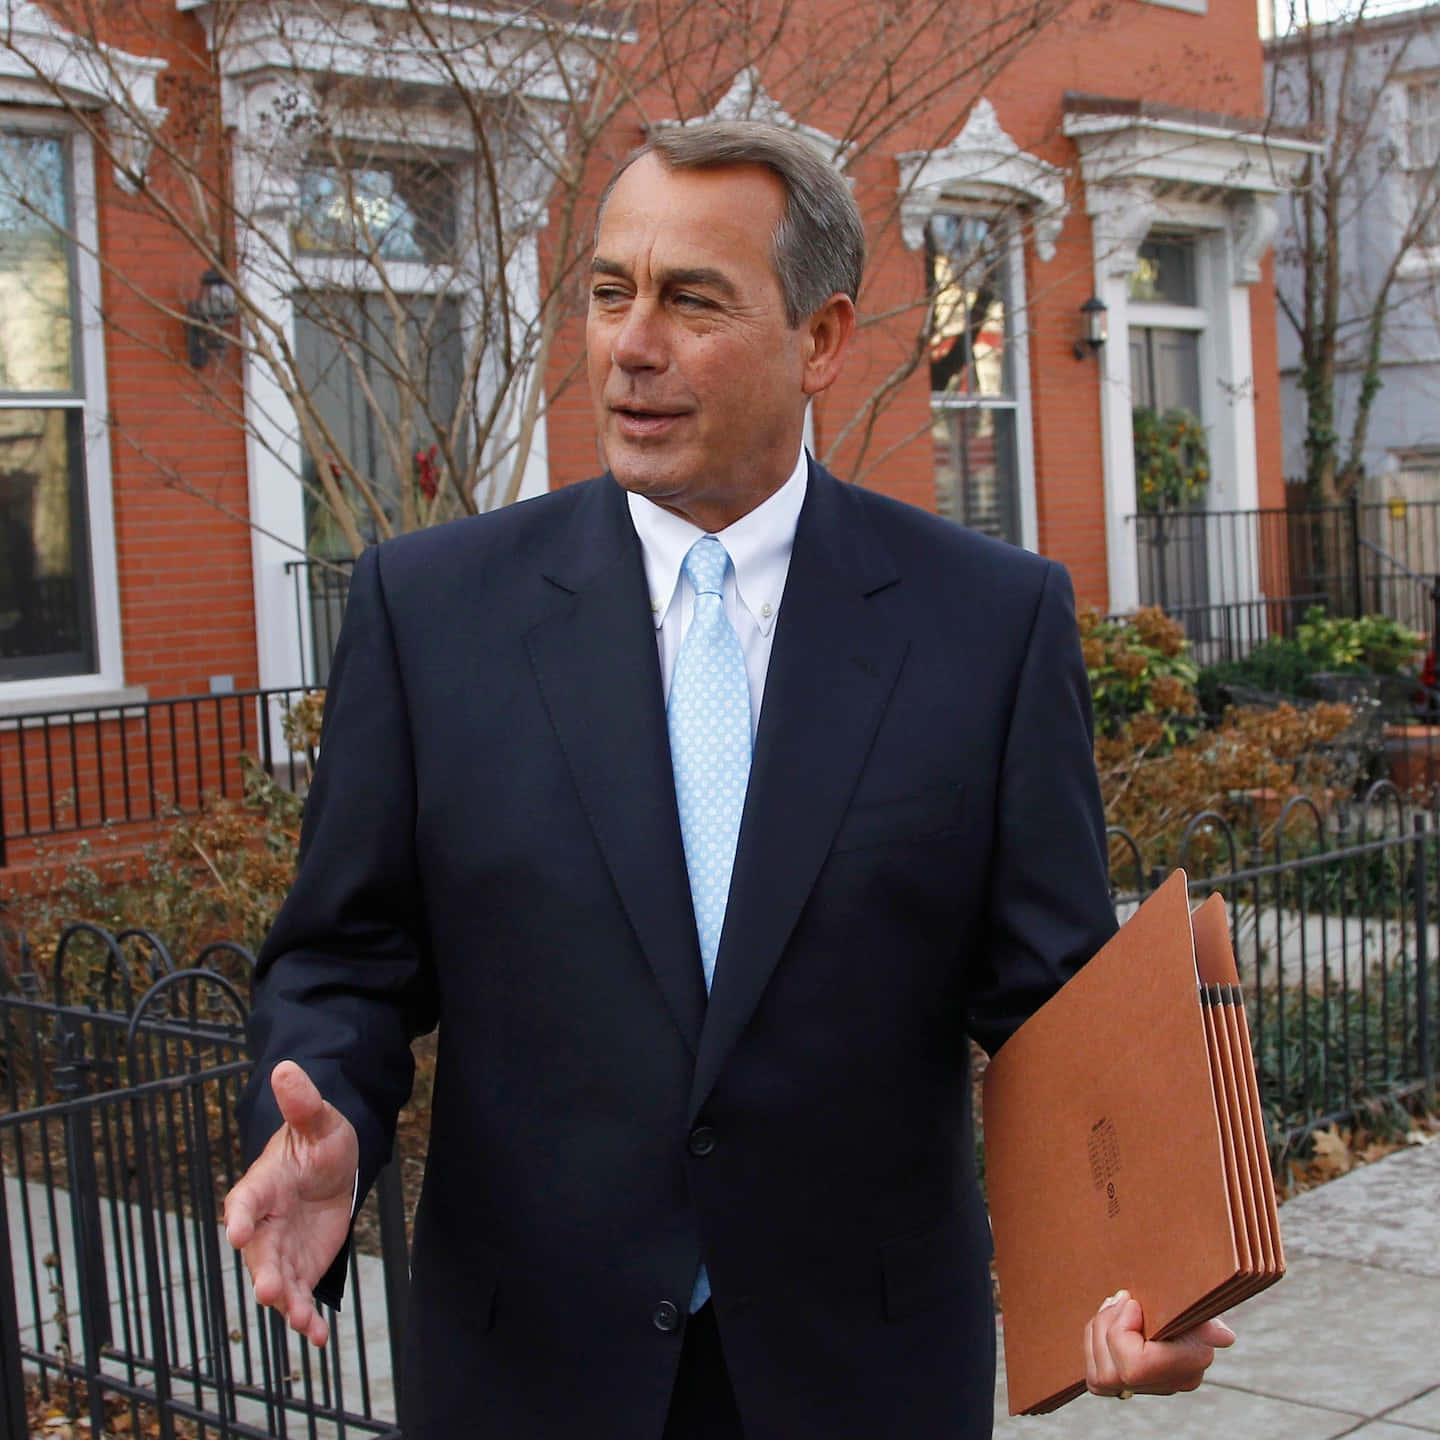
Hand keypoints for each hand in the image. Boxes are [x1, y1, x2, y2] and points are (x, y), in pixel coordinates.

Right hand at [223, 1060, 359, 1346]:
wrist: (330, 1164)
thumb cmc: (317, 1140)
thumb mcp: (317, 1120)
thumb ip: (302, 1102)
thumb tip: (285, 1067)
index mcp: (260, 1186)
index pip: (244, 1201)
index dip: (241, 1216)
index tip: (238, 1231)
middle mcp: (264, 1223)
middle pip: (259, 1252)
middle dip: (263, 1272)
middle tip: (268, 1291)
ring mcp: (281, 1248)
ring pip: (278, 1279)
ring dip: (286, 1301)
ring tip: (299, 1320)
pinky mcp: (300, 1266)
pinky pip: (299, 1295)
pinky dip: (306, 1316)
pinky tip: (318, 1335)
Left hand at [1084, 1289, 1235, 1398]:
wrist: (1183, 1302)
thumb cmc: (1187, 1298)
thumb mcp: (1196, 1303)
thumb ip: (1205, 1322)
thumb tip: (1224, 1337)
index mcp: (1189, 1364)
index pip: (1136, 1366)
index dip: (1121, 1332)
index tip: (1132, 1303)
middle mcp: (1169, 1383)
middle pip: (1112, 1374)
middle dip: (1106, 1329)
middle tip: (1120, 1298)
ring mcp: (1147, 1388)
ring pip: (1099, 1378)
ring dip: (1098, 1334)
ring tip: (1113, 1305)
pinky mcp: (1127, 1385)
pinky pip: (1096, 1376)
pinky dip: (1094, 1344)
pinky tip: (1108, 1320)